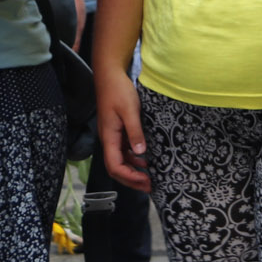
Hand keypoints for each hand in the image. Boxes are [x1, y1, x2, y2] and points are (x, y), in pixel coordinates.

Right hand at [96, 68, 150, 190]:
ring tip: (151, 177)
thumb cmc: (118, 91)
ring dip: (134, 171)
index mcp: (109, 137)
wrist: (110, 75)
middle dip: (132, 180)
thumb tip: (141, 154)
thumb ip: (135, 132)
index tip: (146, 181)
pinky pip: (125, 151)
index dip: (129, 177)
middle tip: (151, 186)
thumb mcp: (129, 111)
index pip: (115, 166)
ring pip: (121, 161)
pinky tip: (147, 160)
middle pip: (117, 168)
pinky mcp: (118, 131)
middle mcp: (109, 140)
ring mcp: (113, 136)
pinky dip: (135, 159)